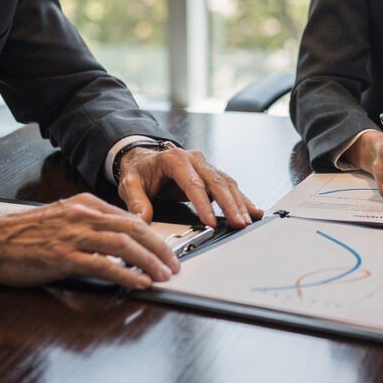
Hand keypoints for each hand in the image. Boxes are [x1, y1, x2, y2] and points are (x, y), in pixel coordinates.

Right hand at [0, 192, 181, 290]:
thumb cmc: (22, 235)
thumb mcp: (61, 218)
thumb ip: (88, 225)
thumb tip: (117, 239)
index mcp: (84, 205)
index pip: (129, 218)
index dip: (153, 235)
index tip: (166, 249)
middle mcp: (82, 216)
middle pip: (134, 229)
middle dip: (160, 248)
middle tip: (174, 264)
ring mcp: (73, 236)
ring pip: (124, 245)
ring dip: (150, 261)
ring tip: (164, 275)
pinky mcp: (63, 257)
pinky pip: (104, 264)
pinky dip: (126, 273)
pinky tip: (139, 282)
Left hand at [117, 146, 262, 228]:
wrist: (143, 159)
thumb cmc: (139, 171)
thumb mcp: (130, 184)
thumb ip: (136, 202)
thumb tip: (143, 220)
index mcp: (175, 160)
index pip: (193, 184)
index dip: (204, 204)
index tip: (211, 221)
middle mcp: (194, 159)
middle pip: (216, 182)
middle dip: (230, 204)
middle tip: (239, 223)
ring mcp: (205, 165)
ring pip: (227, 183)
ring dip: (239, 202)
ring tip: (248, 220)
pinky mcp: (210, 174)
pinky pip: (229, 185)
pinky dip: (241, 198)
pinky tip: (252, 210)